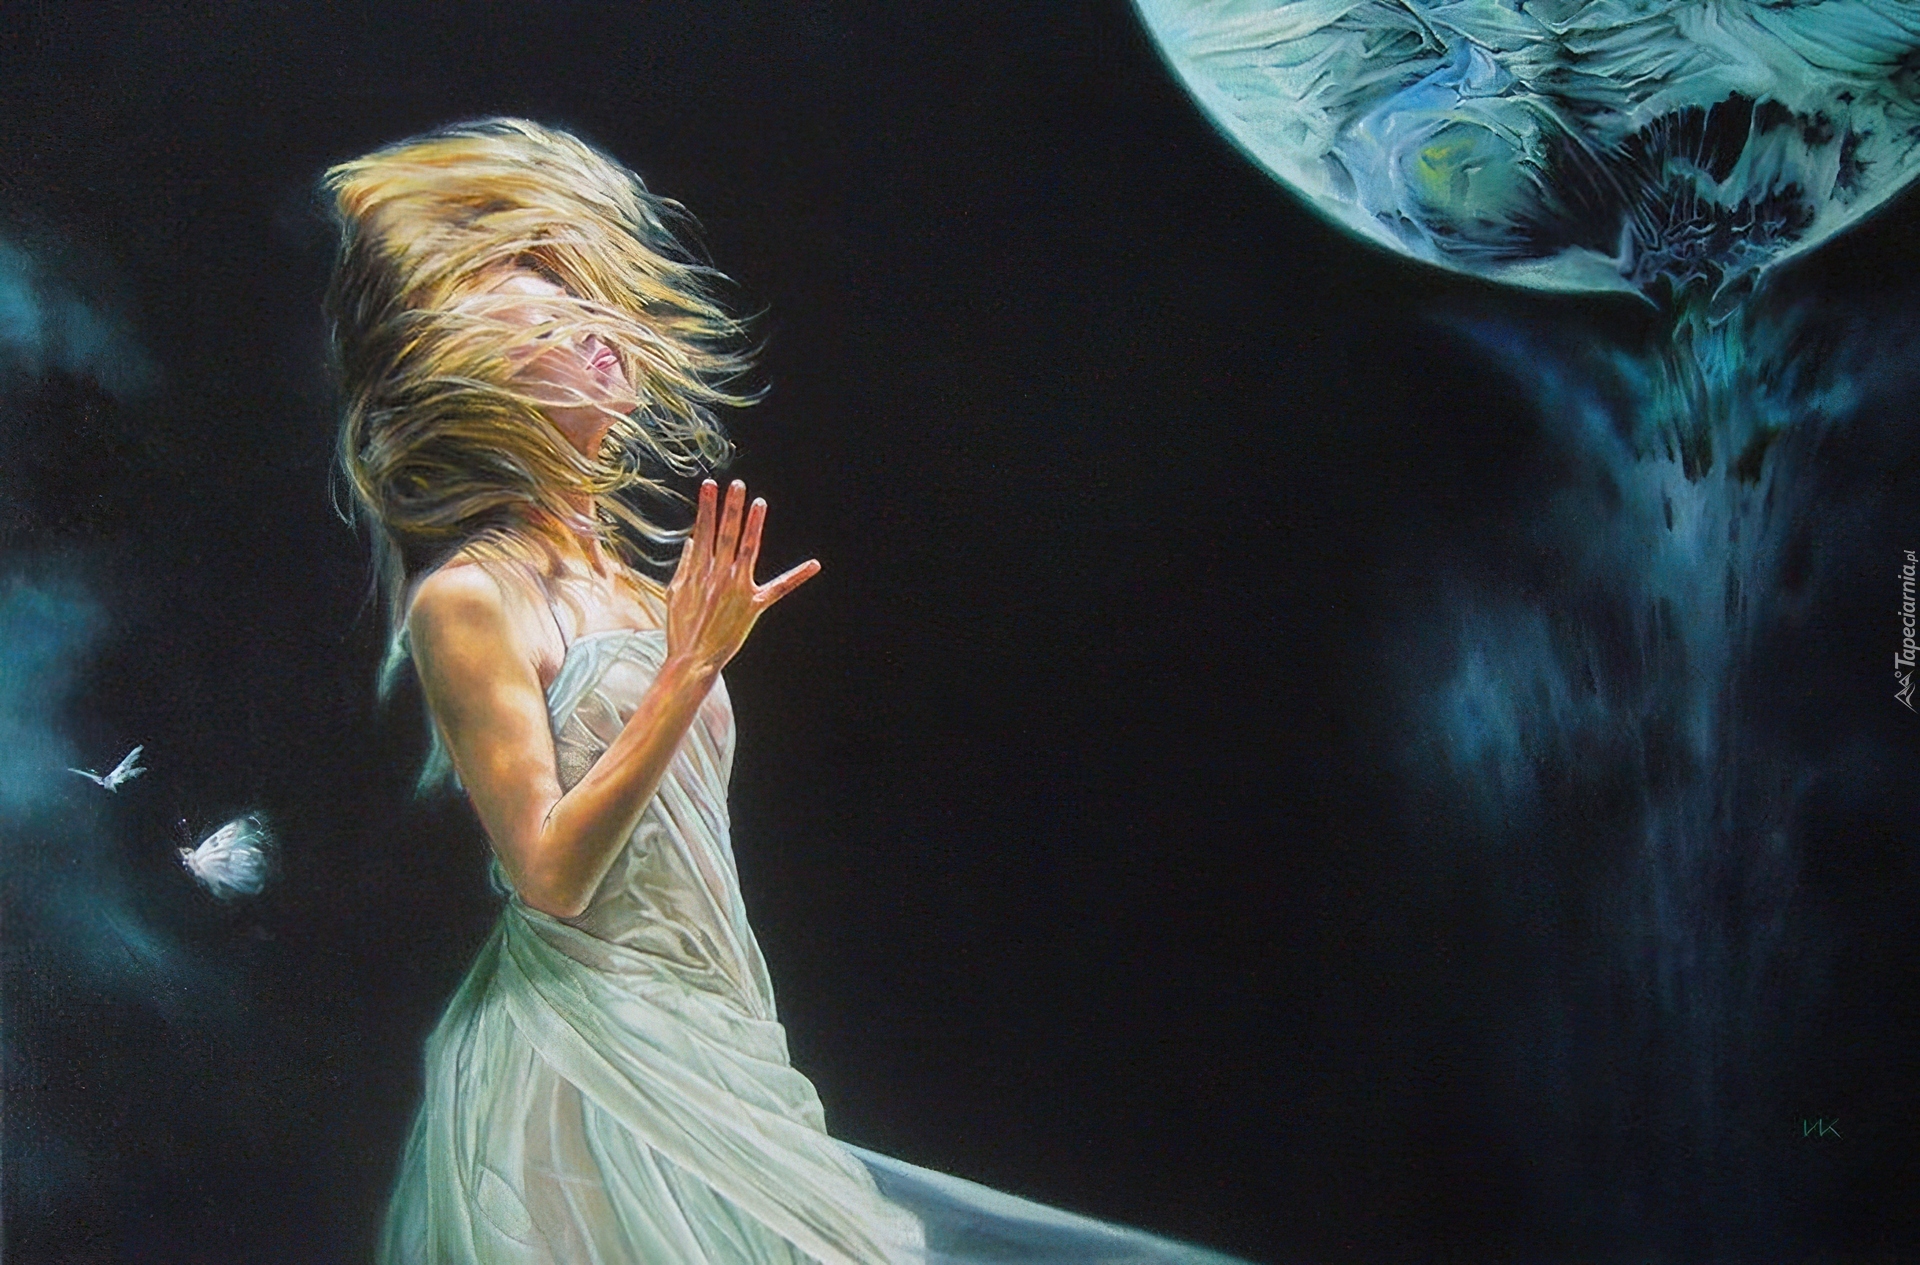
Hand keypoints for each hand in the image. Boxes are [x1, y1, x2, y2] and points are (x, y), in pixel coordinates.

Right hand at [664, 479, 819, 675]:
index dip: (706, 507)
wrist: (692, 658)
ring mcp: (736, 589)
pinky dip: (796, 576)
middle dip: (730, 507)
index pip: (703, 530)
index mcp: (698, 571)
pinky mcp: (753, 606)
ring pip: (747, 550)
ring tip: (759, 503)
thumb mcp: (675, 592)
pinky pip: (778, 588)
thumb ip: (685, 565)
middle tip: (736, 485)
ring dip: (753, 525)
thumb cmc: (681, 627)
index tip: (709, 485)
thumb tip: (692, 540)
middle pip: (724, 534)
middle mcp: (717, 575)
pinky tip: (814, 565)